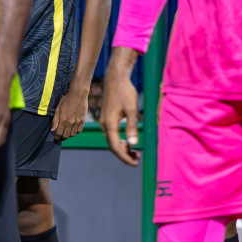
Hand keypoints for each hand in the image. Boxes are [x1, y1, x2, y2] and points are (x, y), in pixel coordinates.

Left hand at [52, 89, 88, 141]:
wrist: (78, 95)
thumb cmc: (66, 100)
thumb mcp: (58, 109)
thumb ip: (55, 120)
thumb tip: (52, 130)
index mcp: (63, 120)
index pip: (59, 133)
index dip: (57, 138)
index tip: (55, 139)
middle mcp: (71, 123)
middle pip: (66, 135)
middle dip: (62, 138)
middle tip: (60, 137)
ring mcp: (78, 122)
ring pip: (73, 134)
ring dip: (69, 135)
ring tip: (67, 133)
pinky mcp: (83, 120)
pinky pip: (79, 130)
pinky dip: (76, 131)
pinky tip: (73, 129)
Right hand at [100, 52, 140, 166]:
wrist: (116, 79)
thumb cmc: (125, 92)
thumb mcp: (132, 110)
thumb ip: (132, 127)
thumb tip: (133, 144)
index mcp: (109, 124)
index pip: (115, 147)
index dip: (125, 157)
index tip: (134, 163)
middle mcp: (104, 125)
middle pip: (113, 145)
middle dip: (124, 154)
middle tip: (138, 159)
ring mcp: (105, 121)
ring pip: (112, 140)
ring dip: (123, 147)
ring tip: (136, 153)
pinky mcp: (108, 118)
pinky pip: (112, 133)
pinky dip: (120, 140)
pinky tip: (129, 142)